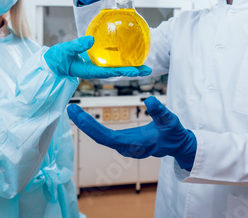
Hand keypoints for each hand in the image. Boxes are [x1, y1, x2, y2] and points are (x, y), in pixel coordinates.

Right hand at [44, 36, 151, 78]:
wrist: (50, 63)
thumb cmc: (56, 58)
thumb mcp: (65, 50)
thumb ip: (77, 45)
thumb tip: (91, 39)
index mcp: (90, 70)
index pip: (110, 72)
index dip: (124, 71)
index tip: (136, 70)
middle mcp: (96, 71)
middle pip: (117, 72)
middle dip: (133, 71)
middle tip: (149, 69)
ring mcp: (96, 68)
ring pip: (116, 69)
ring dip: (129, 67)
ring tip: (144, 65)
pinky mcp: (95, 64)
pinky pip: (110, 63)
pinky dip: (120, 61)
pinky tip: (127, 56)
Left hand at [68, 96, 196, 169]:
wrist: (177, 145)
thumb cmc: (173, 134)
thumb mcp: (170, 121)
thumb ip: (160, 111)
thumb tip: (150, 99)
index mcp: (133, 144)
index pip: (106, 137)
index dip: (90, 126)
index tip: (78, 114)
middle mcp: (125, 147)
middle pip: (98, 137)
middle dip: (83, 124)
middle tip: (70, 109)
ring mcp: (123, 145)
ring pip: (99, 136)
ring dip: (86, 125)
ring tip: (74, 111)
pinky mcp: (123, 141)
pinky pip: (103, 135)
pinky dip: (93, 126)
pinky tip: (85, 118)